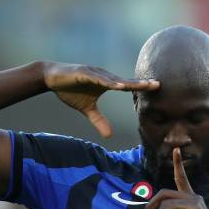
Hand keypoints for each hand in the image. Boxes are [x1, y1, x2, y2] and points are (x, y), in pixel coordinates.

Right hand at [43, 63, 158, 137]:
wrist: (51, 78)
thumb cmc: (70, 89)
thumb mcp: (87, 109)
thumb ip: (98, 120)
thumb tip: (109, 136)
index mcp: (106, 83)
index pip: (127, 86)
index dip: (141, 87)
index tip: (156, 88)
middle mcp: (103, 76)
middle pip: (125, 81)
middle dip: (141, 83)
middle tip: (158, 84)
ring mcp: (94, 73)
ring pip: (115, 79)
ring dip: (129, 83)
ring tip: (144, 85)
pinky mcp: (84, 72)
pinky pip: (99, 78)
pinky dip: (109, 82)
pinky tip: (119, 85)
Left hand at [136, 147, 208, 208]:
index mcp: (188, 200)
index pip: (181, 178)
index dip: (178, 164)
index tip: (176, 150)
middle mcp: (193, 197)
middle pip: (164, 192)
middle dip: (151, 204)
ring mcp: (194, 201)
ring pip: (165, 201)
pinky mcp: (194, 207)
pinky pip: (170, 208)